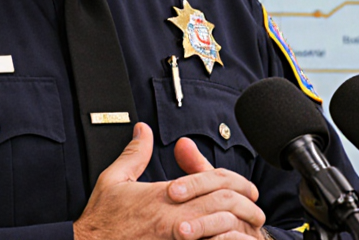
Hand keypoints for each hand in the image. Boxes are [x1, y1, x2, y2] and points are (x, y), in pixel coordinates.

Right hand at [73, 124, 265, 239]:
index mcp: (163, 195)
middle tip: (257, 207)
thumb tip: (143, 130)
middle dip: (246, 204)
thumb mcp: (113, 180)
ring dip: (240, 226)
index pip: (210, 181)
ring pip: (219, 228)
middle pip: (222, 204)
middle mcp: (173, 218)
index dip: (234, 182)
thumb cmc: (101, 220)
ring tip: (252, 228)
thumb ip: (134, 154)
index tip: (245, 187)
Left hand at [167, 137, 265, 239]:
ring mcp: (250, 232)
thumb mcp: (204, 195)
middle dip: (199, 199)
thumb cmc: (212, 223)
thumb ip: (195, 170)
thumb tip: (182, 142)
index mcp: (238, 194)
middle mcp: (248, 212)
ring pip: (231, 222)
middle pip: (227, 197)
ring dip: (203, 224)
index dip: (197, 181)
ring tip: (180, 231)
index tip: (171, 190)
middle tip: (172, 204)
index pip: (223, 178)